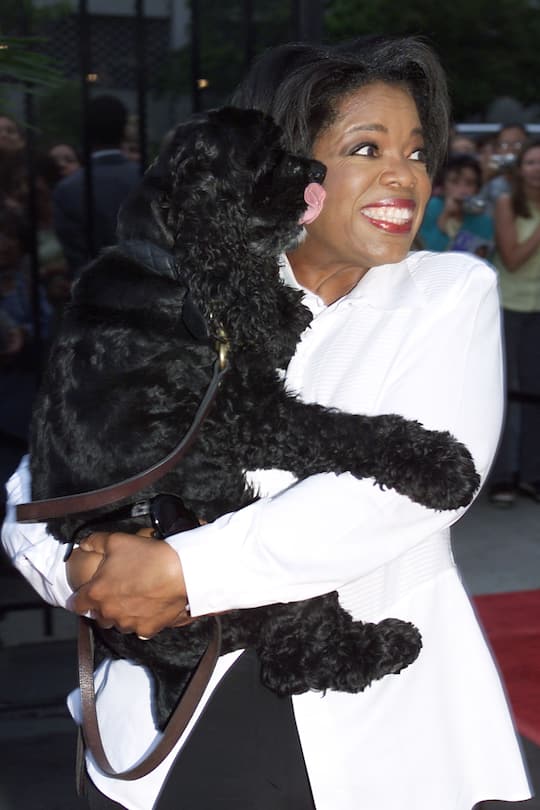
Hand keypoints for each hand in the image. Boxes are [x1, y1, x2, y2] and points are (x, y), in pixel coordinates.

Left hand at [67, 529, 189, 636]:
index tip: (85, 594)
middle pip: (98, 616)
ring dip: (121, 613)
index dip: (80, 598)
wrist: (181, 573)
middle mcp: (110, 612)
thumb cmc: (149, 557)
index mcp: (97, 592)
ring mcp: (128, 623)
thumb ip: (94, 542)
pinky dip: (141, 619)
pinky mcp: (146, 629)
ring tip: (134, 597)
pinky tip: (148, 606)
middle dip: (103, 605)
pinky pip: (139, 628)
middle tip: (116, 590)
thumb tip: (85, 543)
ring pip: (118, 623)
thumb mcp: (117, 540)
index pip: (76, 604)